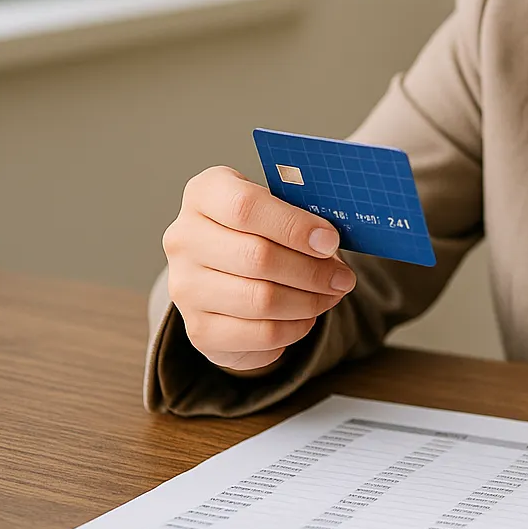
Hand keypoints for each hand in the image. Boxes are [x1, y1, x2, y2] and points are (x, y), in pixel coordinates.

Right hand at [162, 165, 356, 372]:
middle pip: (257, 257)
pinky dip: (295, 328)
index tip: (330, 240)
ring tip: (331, 294)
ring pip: (260, 300)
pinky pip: (259, 334)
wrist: (226, 270)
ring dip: (309, 301)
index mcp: (204, 194)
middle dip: (312, 270)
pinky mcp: (199, 330)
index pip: (245, 207)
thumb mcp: (279, 206)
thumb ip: (303, 214)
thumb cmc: (262, 228)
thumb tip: (330, 241)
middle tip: (343, 277)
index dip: (294, 226)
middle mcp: (184, 239)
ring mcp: (185, 287)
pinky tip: (307, 315)